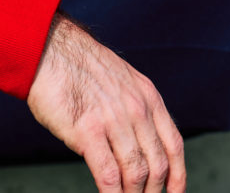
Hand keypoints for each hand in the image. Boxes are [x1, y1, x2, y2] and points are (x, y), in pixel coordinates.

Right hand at [27, 13, 184, 192]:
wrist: (51, 51)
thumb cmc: (81, 69)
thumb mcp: (124, 83)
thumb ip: (136, 111)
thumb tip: (138, 144)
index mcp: (150, 99)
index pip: (174, 145)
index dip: (178, 176)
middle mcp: (138, 110)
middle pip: (158, 164)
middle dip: (154, 192)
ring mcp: (115, 121)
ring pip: (136, 172)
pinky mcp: (88, 131)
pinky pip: (108, 173)